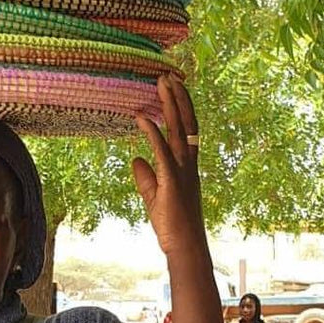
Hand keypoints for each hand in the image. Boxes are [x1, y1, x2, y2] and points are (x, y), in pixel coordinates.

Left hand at [134, 76, 206, 259]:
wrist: (185, 247)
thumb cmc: (172, 225)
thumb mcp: (154, 197)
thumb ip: (145, 177)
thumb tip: (135, 159)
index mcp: (186, 167)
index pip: (187, 130)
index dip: (182, 107)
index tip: (175, 88)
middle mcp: (188, 164)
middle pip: (185, 123)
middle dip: (178, 97)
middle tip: (168, 75)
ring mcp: (182, 172)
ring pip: (177, 131)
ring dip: (170, 105)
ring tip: (162, 83)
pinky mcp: (171, 182)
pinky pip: (162, 152)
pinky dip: (152, 133)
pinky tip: (142, 117)